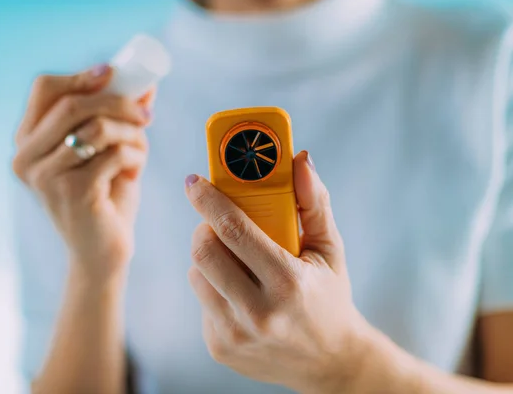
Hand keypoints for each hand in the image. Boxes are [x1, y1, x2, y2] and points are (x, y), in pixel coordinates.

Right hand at [13, 64, 152, 282]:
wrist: (101, 252)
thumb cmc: (103, 198)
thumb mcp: (106, 152)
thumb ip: (116, 119)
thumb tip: (146, 84)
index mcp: (27, 142)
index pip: (45, 90)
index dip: (80, 76)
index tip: (114, 73)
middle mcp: (26, 157)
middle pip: (73, 104)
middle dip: (118, 101)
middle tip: (147, 113)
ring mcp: (46, 176)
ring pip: (97, 128)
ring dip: (131, 133)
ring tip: (141, 149)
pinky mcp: (72, 192)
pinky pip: (114, 154)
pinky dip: (135, 156)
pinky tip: (136, 169)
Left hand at [185, 150, 372, 392]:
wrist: (330, 363)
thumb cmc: (330, 296)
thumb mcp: (330, 249)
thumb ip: (314, 202)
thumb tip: (300, 160)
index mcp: (288, 282)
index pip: (234, 230)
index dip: (209, 200)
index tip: (194, 181)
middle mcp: (258, 313)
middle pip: (204, 251)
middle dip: (205, 227)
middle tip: (218, 223)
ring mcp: (235, 335)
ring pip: (197, 274)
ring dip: (208, 258)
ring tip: (236, 260)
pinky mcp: (220, 348)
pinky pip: (201, 300)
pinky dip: (213, 287)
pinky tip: (239, 292)